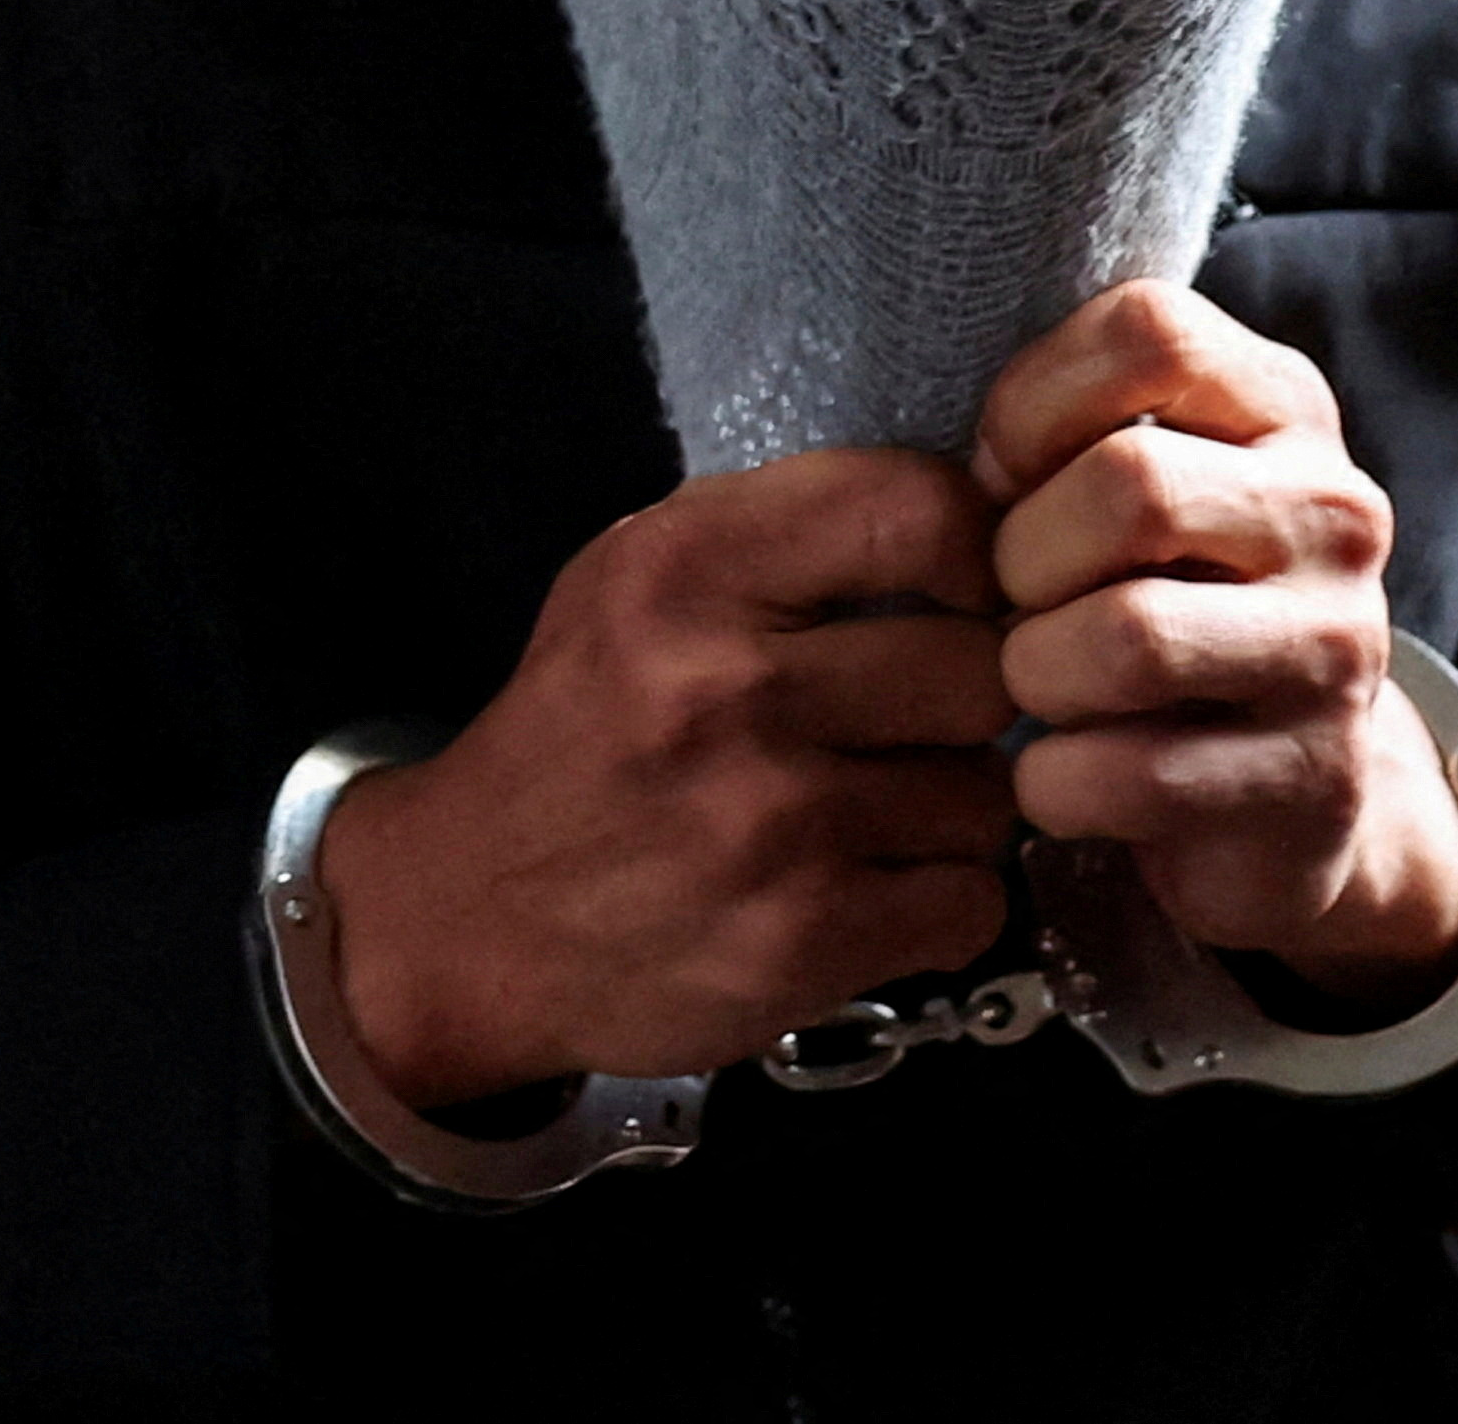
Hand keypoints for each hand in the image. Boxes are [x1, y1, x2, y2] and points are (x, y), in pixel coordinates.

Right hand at [319, 454, 1016, 1107]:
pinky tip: (869, 891)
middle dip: (960, 698)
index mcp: (688, 567)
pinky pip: (972, 902)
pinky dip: (939, 902)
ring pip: (987, 792)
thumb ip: (792, 533)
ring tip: (874, 814)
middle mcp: (730, 687)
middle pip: (980, 666)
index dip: (977, 553)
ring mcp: (771, 825)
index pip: (920, 513)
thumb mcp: (639, 577)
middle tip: (906, 724)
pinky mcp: (802, 944)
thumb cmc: (585, 726)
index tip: (962, 594)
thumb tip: (983, 530)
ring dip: (950, 808)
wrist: (470, 917)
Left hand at [975, 283, 1457, 1006]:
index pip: (1151, 333)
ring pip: (1132, 637)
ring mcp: (1339, 649)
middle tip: (1014, 602)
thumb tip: (975, 477)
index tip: (1004, 478)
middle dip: (1024, 556)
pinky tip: (1064, 776)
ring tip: (1041, 686)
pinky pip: (1134, 774)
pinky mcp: (1317, 780)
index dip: (1035, 404)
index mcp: (1283, 408)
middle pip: (1134, 485)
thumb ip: (1073, 434)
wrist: (1288, 788)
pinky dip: (1057, 783)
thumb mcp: (1140, 487)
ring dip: (1037, 673)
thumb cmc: (1167, 604)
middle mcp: (1334, 512)